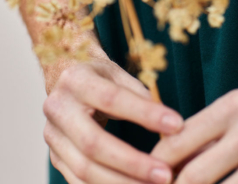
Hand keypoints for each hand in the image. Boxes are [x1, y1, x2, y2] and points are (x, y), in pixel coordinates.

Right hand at [43, 56, 183, 183]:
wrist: (64, 80)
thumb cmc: (99, 77)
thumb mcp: (118, 73)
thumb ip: (140, 94)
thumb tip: (169, 122)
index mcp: (76, 80)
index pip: (112, 98)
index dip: (145, 114)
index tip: (177, 125)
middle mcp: (58, 108)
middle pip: (93, 143)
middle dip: (132, 163)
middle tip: (165, 174)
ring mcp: (53, 136)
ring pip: (84, 169)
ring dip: (122, 183)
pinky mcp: (55, 157)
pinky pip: (78, 181)